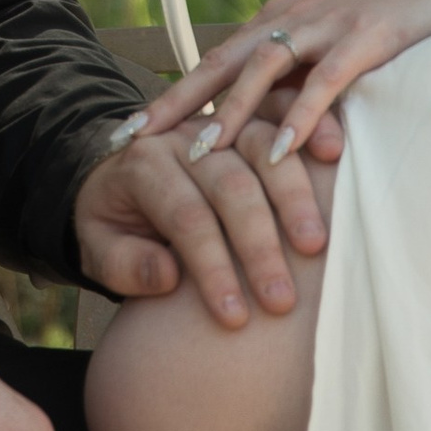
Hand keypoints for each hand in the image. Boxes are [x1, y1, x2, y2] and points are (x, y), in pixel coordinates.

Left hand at [73, 78, 338, 328]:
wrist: (115, 176)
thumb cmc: (113, 224)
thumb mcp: (96, 248)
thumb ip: (124, 264)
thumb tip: (168, 275)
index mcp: (142, 165)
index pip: (185, 217)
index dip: (212, 268)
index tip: (235, 317)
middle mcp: (183, 137)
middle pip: (231, 186)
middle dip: (259, 246)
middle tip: (282, 301)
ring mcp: (219, 121)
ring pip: (262, 147)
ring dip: (294, 196)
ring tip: (316, 247)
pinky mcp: (248, 115)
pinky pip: (280, 113)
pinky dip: (308, 127)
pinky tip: (334, 153)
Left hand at [137, 0, 430, 169]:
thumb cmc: (382, 17)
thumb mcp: (326, 46)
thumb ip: (294, 79)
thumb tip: (256, 131)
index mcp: (274, 26)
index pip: (210, 65)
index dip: (169, 98)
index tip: (127, 133)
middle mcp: (288, 22)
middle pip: (218, 65)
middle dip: (174, 105)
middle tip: (133, 142)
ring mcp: (325, 28)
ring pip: (263, 72)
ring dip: (231, 113)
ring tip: (202, 155)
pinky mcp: (365, 39)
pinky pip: (325, 82)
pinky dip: (301, 115)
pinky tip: (282, 148)